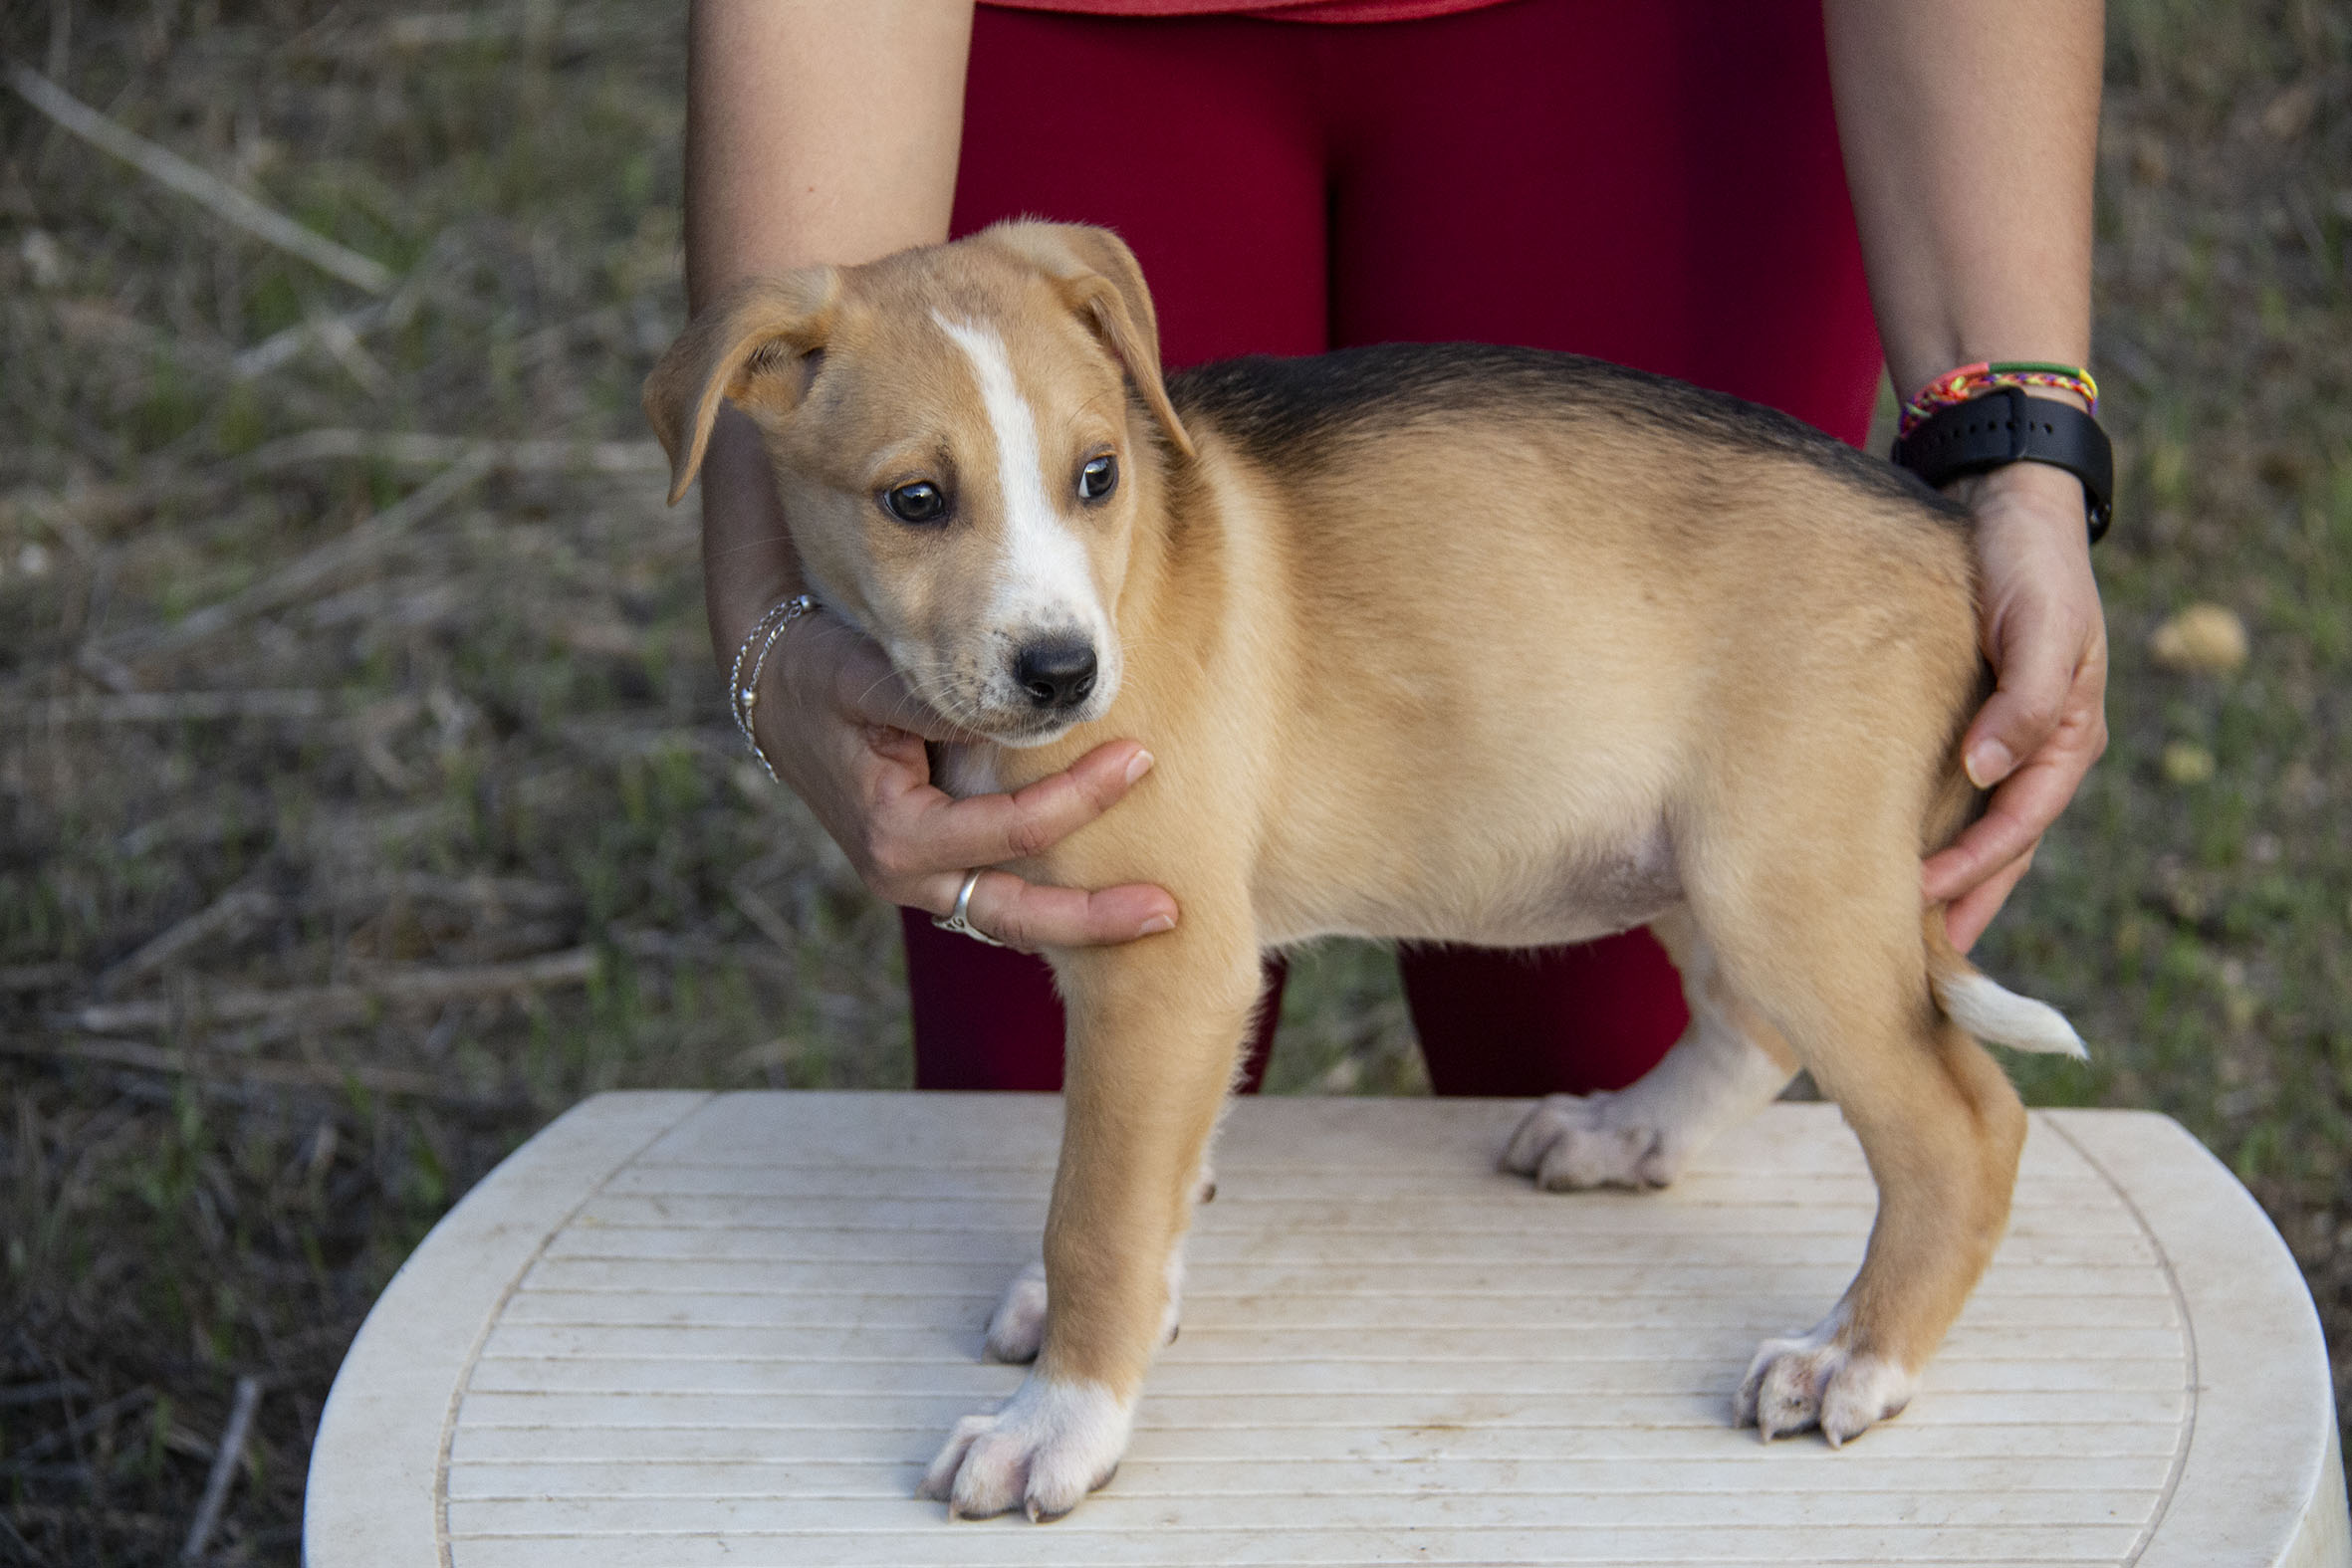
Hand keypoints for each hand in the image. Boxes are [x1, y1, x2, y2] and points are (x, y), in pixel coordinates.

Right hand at [747, 612, 1178, 950]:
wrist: (774, 689)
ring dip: (1079, 920)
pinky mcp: (931, 868)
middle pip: (1013, 914)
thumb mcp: (866, 675)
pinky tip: (1106, 891)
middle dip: (1093, 919)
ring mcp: (918, 880)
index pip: (1008, 830)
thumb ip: (935, 699)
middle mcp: (904, 875)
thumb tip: (1013, 712)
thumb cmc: (820, 672)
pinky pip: (997, 894)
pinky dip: (1049, 896)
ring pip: (1008, 918)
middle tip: (1170, 911)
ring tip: (1155, 912)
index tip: (1139, 759)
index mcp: (893, 834)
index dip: (1079, 799)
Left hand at [1921, 460, 2108, 950]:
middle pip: (2000, 846)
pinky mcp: (1960, 717)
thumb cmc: (2025, 559)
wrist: (2000, 501)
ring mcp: (1999, 735)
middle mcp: (2035, 746)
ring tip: (1892, 929)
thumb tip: (1988, 768)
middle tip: (1909, 961)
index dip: (1973, 871)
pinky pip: (1942, 790)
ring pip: (1971, 825)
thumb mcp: (2041, 621)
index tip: (1920, 904)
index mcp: (2066, 735)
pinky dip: (1919, 828)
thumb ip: (2027, 697)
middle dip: (1960, 902)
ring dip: (1940, 876)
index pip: (2019, 825)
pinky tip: (1877, 853)